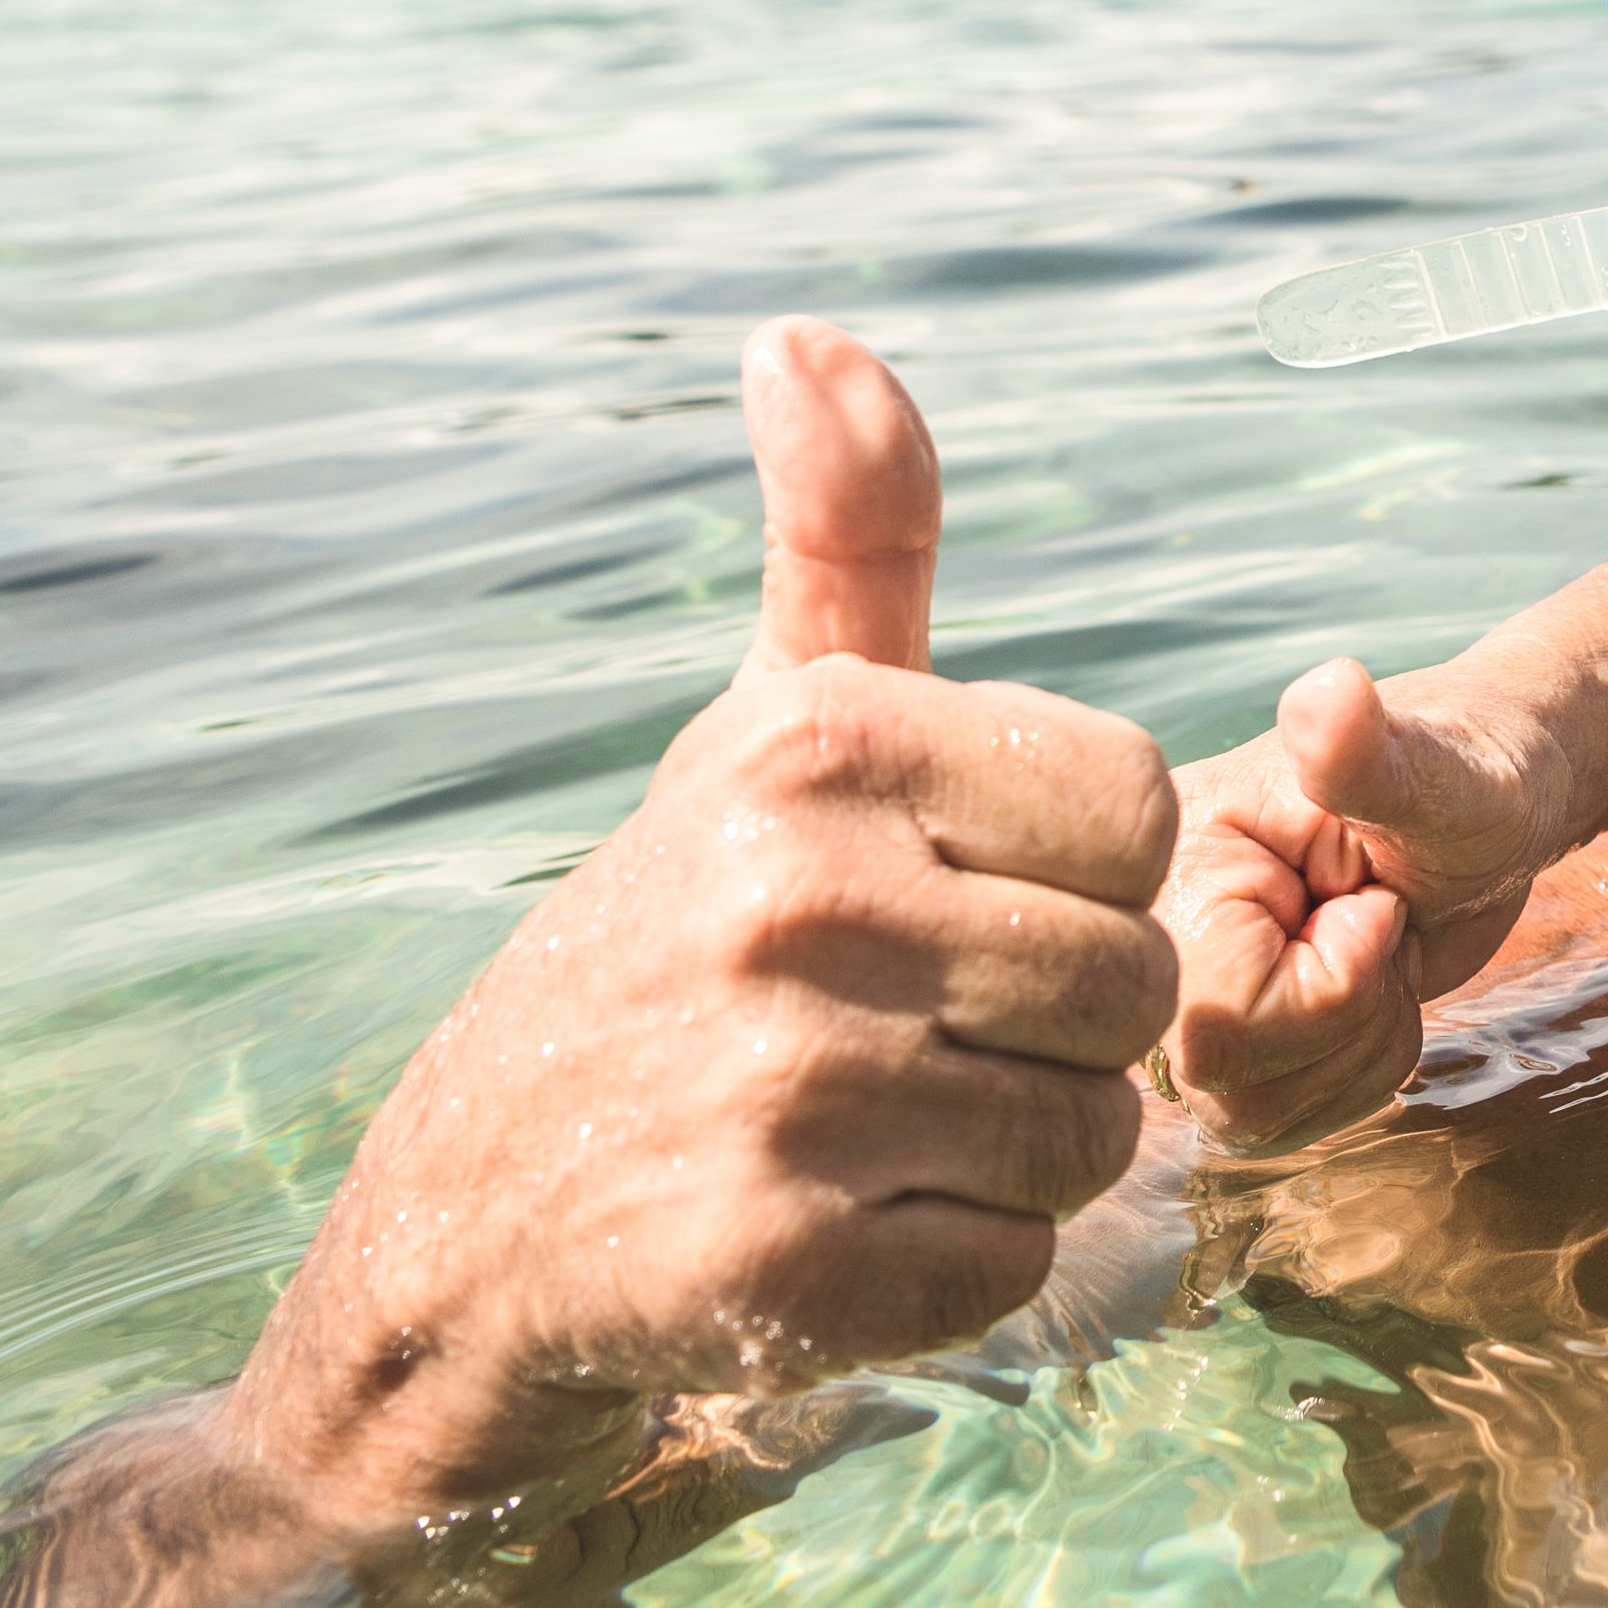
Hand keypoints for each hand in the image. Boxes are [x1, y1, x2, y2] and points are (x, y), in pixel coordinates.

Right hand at [224, 320, 1177, 1530]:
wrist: (467, 1228)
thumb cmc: (683, 945)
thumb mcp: (767, 730)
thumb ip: (849, 542)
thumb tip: (807, 335)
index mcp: (818, 747)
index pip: (1139, 811)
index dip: (1076, 879)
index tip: (949, 900)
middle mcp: (795, 898)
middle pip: (1135, 989)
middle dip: (1051, 1036)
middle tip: (902, 1040)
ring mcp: (784, 1088)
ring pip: (1093, 1138)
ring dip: (1009, 1159)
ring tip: (865, 1131)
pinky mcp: (780, 1263)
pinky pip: (1015, 1268)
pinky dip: (949, 1272)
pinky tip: (827, 1232)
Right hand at [1157, 658, 1583, 1152]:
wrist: (1485, 810)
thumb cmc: (1471, 781)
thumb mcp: (1438, 774)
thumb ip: (1370, 755)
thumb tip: (1327, 691)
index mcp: (1169, 860)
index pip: (1218, 1017)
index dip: (1333, 982)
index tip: (1372, 899)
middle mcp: (1153, 935)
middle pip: (1227, 1082)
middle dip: (1348, 1018)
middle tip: (1378, 924)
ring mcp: (1178, 995)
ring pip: (1252, 1115)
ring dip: (1359, 1049)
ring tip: (1375, 952)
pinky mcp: (1220, 1044)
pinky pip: (1278, 1123)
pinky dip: (1356, 1069)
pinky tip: (1367, 987)